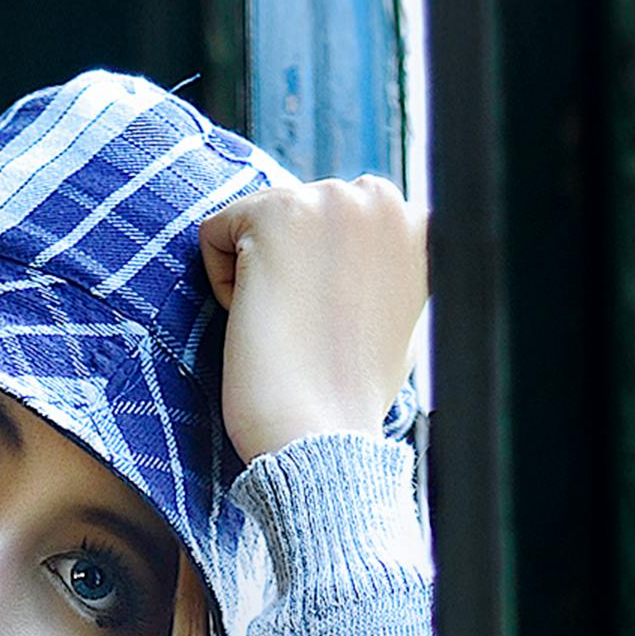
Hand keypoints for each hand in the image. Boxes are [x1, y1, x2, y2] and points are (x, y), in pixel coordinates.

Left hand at [198, 175, 428, 464]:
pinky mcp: (278, 214)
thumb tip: (355, 257)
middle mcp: (383, 198)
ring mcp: (331, 200)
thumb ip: (383, 270)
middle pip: (297, 216)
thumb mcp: (396, 321)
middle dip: (292, 271)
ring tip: (288, 327)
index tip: (332, 328)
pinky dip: (218, 281)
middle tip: (309, 333)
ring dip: (258, 277)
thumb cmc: (350, 398)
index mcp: (419, 224)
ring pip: (257, 223)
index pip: (340, 224)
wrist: (320, 437)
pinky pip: (215, 232)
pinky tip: (256, 319)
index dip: (325, 282)